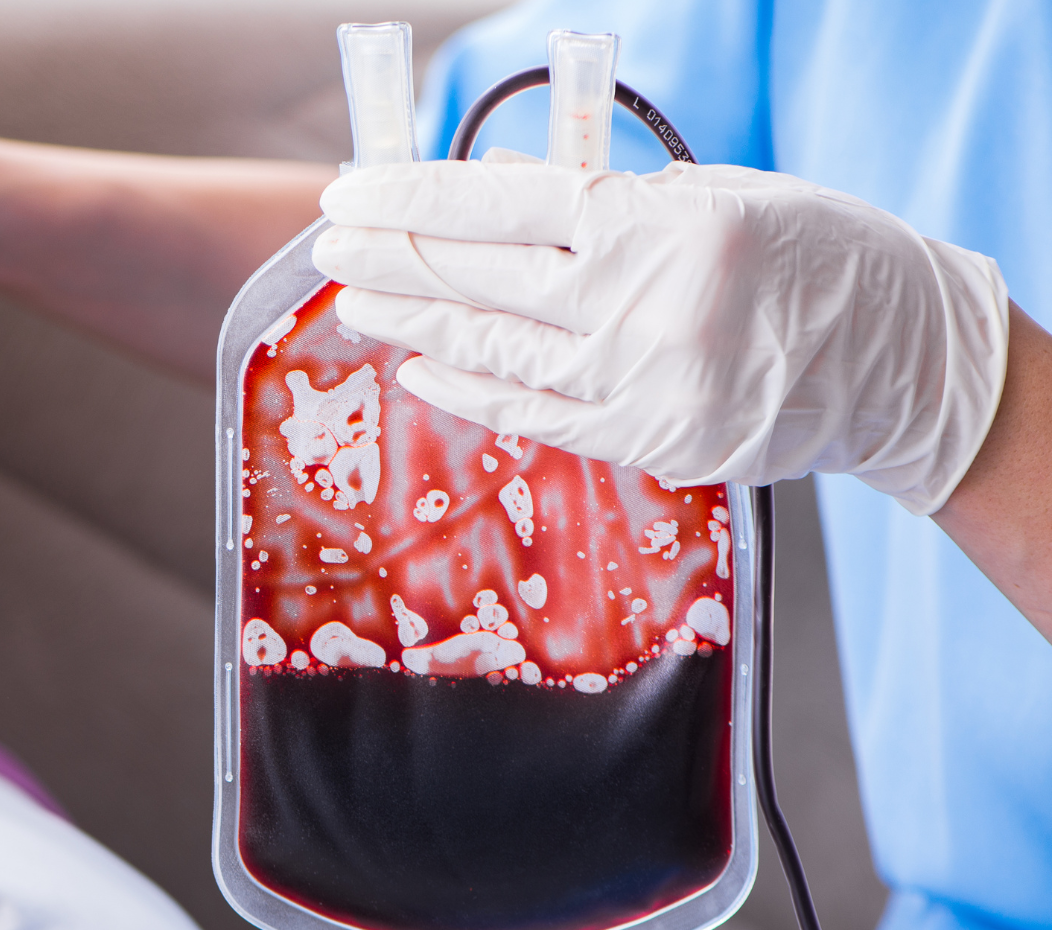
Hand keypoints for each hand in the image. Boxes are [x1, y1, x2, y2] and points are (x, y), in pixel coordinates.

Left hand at [310, 158, 1010, 512]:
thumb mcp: (710, 197)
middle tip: (328, 245)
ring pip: (491, 351)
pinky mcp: (647, 442)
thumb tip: (491, 187)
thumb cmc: (806, 257)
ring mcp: (641, 382)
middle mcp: (642, 304)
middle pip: (478, 278)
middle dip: (389, 259)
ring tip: (353, 300)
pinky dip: (467, 392)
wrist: (901, 357)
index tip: (349, 192)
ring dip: (410, 324)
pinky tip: (417, 370)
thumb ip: (599, 200)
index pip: (500, 204)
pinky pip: (531, 415)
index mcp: (657, 224)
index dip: (411, 199)